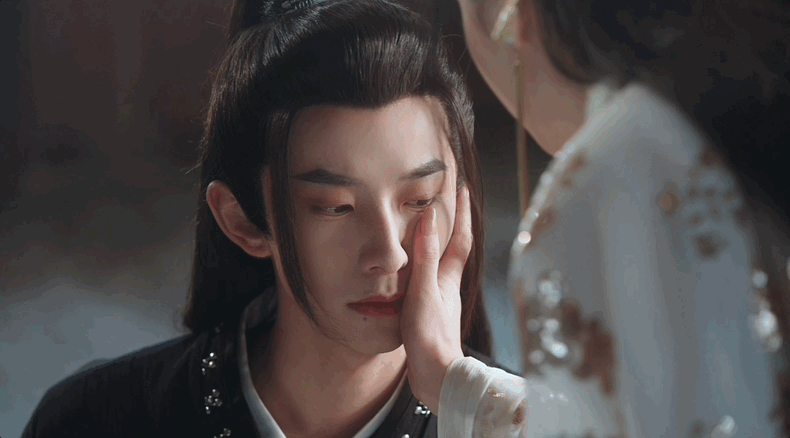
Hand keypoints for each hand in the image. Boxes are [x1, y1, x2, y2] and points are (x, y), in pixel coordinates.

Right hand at [400, 185, 471, 413]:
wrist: (436, 377)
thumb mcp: (423, 291)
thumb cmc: (430, 336)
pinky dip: (425, 272)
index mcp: (448, 279)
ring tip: (429, 234)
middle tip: (449, 204)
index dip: (462, 213)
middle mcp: (449, 288)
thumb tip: (430, 218)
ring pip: (442, 268)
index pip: (461, 239)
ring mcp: (442, 303)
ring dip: (439, 248)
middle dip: (454, 226)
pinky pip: (429, 285)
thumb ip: (425, 256)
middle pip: (455, 250)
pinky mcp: (431, 318)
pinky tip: (414, 277)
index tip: (461, 189)